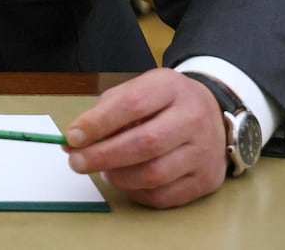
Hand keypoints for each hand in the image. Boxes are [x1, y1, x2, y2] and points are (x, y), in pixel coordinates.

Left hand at [64, 67, 227, 207]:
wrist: (212, 114)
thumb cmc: (164, 102)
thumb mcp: (138, 90)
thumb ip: (105, 112)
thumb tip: (73, 141)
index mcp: (170, 88)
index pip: (131, 104)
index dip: (98, 123)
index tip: (72, 137)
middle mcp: (193, 118)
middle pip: (146, 143)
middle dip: (104, 156)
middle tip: (77, 162)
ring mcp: (204, 152)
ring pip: (155, 174)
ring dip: (119, 177)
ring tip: (103, 170)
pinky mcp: (207, 180)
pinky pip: (165, 196)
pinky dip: (137, 193)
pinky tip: (127, 182)